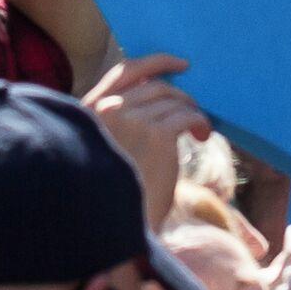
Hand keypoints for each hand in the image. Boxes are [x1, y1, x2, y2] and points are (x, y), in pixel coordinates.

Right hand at [86, 53, 211, 228]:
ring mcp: (131, 119)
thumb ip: (123, 120)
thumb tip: (162, 96)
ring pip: (174, 100)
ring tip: (200, 130)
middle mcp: (107, 109)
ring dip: (192, 112)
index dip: (156, 62)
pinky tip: (202, 136)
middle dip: (180, 95)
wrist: (116, 227)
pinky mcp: (157, 134)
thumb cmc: (112, 194)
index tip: (179, 64)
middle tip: (195, 108)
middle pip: (156, 85)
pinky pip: (187, 116)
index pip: (125, 71)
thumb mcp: (108, 148)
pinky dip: (200, 122)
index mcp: (88, 110)